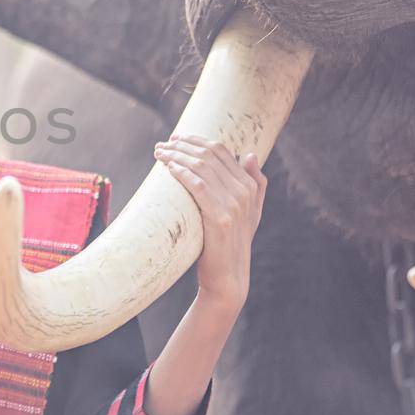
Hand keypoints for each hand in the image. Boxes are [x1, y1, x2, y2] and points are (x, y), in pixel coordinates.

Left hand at [155, 134, 267, 309]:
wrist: (228, 276)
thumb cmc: (231, 243)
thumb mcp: (249, 213)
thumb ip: (255, 184)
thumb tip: (250, 154)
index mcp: (250, 186)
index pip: (222, 150)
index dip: (197, 140)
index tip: (177, 138)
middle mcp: (244, 192)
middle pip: (209, 155)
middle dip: (183, 145)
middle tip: (164, 143)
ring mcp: (233, 204)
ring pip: (201, 167)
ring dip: (177, 155)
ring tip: (159, 152)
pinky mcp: (220, 217)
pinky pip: (197, 185)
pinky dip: (181, 172)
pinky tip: (167, 167)